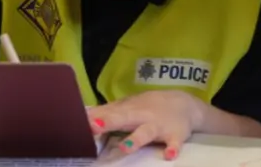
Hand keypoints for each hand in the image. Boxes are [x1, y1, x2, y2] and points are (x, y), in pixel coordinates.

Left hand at [87, 90, 205, 159]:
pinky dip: (173, 148)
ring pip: (146, 133)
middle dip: (109, 121)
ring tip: (125, 148)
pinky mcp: (175, 136)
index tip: (75, 122)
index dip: (93, 117)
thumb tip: (83, 114)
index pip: (108, 113)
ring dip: (136, 139)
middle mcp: (142, 117)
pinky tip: (169, 155)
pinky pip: (174, 143)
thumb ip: (109, 111)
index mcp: (129, 110)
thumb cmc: (150, 107)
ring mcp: (159, 126)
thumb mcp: (130, 106)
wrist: (185, 104)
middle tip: (92, 126)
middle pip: (124, 118)